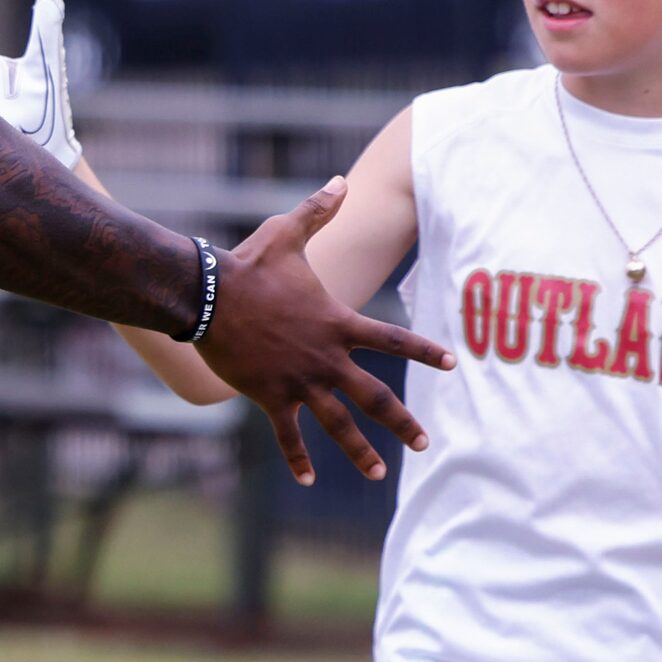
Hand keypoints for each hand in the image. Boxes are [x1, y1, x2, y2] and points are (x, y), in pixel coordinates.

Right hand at [194, 177, 454, 482]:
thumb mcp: (288, 235)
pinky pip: (289, 434)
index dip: (426, 353)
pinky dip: (298, 458)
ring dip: (360, 452)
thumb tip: (341, 181)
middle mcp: (327, 358)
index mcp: (338, 323)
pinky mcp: (271, 396)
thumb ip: (319, 212)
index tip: (453, 364)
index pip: (395, 340)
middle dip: (403, 423)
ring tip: (378, 474)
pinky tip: (309, 480)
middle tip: (424, 444)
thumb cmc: (249, 265)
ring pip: (339, 424)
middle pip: (376, 397)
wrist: (208, 295)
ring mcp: (300, 381)